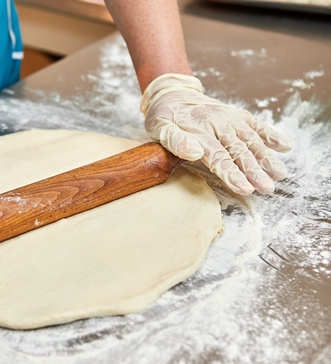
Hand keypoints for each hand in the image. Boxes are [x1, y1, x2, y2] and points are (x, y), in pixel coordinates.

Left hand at [140, 74, 291, 194]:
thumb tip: (195, 152)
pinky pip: (257, 126)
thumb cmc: (164, 115)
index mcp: (199, 132)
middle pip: (239, 152)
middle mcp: (218, 125)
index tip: (245, 188)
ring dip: (267, 158)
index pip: (219, 157)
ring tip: (280, 174)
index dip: (232, 174)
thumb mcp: (159, 127)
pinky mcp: (237, 116)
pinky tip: (285, 147)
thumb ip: (175, 140)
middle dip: (254, 171)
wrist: (172, 93)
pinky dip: (271, 135)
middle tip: (267, 188)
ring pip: (251, 141)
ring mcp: (230, 120)